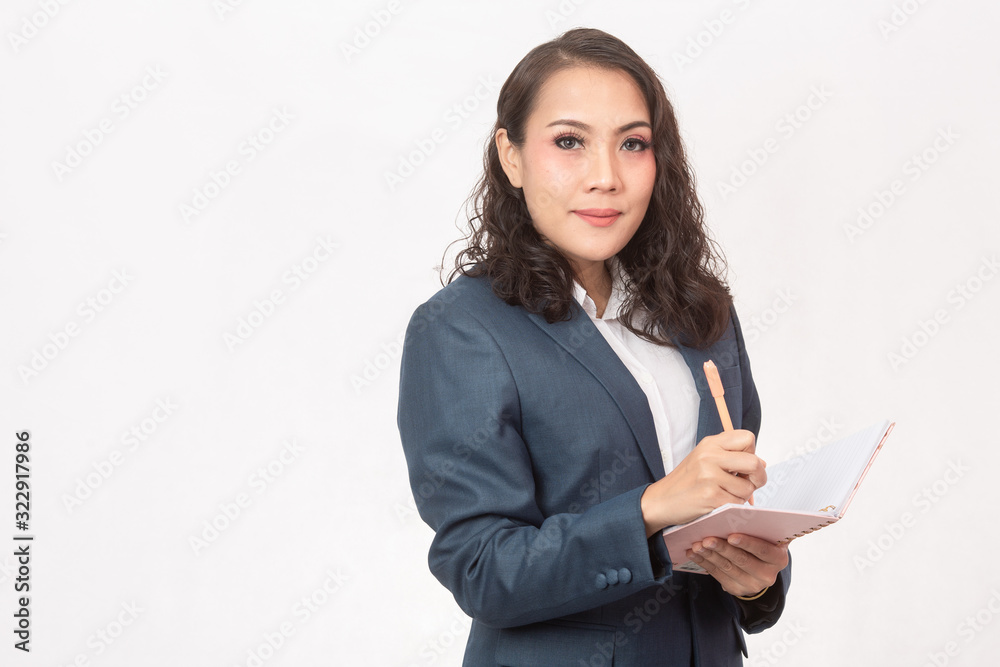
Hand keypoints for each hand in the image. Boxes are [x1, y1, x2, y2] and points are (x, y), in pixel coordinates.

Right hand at [640, 430, 765, 535]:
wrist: (661, 500)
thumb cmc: (686, 481)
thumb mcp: (704, 459)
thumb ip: (731, 456)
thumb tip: (762, 463)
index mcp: (710, 443)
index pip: (747, 438)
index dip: (752, 453)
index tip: (743, 465)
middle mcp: (709, 456)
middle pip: (754, 462)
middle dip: (758, 477)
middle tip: (749, 484)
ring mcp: (709, 475)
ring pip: (748, 488)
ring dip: (742, 496)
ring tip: (725, 495)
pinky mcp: (710, 496)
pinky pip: (737, 503)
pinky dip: (732, 506)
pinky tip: (718, 504)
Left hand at [686, 534, 787, 597]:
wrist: (760, 570)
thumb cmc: (762, 543)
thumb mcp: (766, 537)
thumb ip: (758, 529)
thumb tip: (736, 514)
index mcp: (779, 558)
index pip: (763, 550)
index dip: (747, 543)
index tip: (731, 536)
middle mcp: (768, 575)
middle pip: (742, 560)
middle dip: (722, 548)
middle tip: (707, 539)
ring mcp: (752, 585)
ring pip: (727, 568)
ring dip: (709, 555)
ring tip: (696, 545)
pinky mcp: (736, 590)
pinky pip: (717, 575)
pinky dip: (703, 562)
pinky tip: (693, 553)